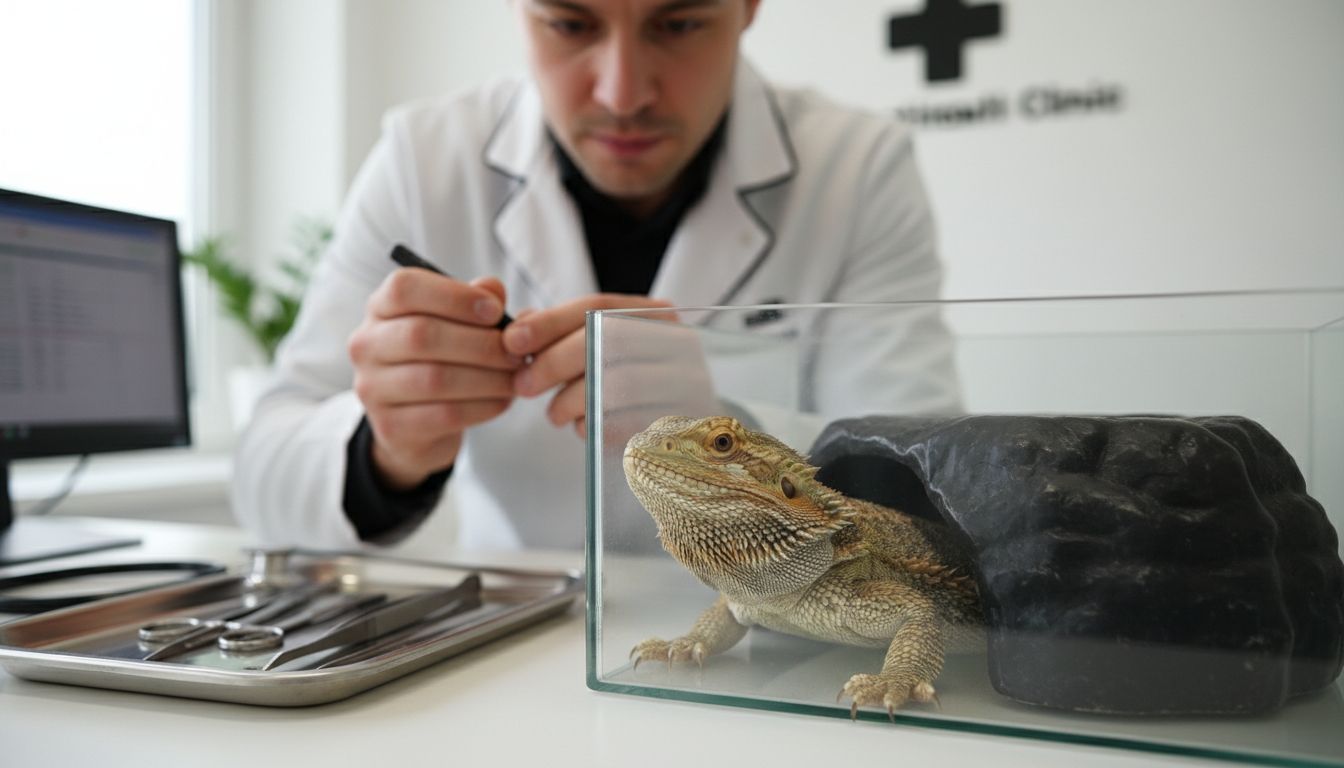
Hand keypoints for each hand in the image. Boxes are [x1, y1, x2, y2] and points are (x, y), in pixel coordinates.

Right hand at [347, 269, 520, 489]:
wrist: (416, 425)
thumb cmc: (441, 359)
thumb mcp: (455, 323)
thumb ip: (475, 300)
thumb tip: (494, 289)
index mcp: (380, 308)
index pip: (405, 288)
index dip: (454, 296)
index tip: (495, 310)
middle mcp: (366, 345)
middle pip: (422, 334)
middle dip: (480, 343)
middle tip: (517, 351)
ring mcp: (372, 388)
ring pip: (435, 379)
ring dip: (487, 377)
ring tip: (516, 376)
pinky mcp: (391, 426)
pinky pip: (444, 414)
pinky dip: (483, 406)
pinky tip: (503, 400)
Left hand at [501, 294, 674, 436]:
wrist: (679, 428)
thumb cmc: (622, 374)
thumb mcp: (594, 343)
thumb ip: (556, 330)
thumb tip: (515, 332)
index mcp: (652, 312)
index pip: (595, 307)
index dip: (549, 322)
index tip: (512, 341)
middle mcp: (674, 339)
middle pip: (604, 341)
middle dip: (553, 363)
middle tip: (522, 385)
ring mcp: (681, 379)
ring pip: (613, 384)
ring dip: (569, 401)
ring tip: (553, 414)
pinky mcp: (677, 420)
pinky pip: (625, 422)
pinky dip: (592, 426)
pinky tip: (582, 426)